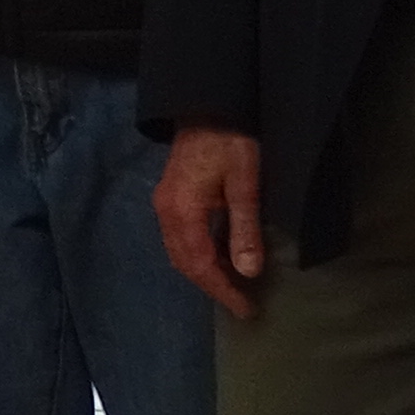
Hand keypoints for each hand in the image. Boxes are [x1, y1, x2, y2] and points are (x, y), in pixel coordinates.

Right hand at [156, 128, 266, 321]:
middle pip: (184, 262)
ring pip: (181, 251)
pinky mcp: (172, 197)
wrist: (206, 104)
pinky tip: (224, 256)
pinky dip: (202, 254)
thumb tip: (249, 272)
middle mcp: (165, 211)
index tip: (246, 309)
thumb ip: (245, 227)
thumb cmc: (230, 141)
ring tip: (235, 285)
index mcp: (181, 210)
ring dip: (206, 271)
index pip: (199, 263)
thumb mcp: (245, 183)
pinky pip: (183, 237)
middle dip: (212, 286)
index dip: (222, 289)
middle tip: (242, 305)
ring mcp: (165, 204)